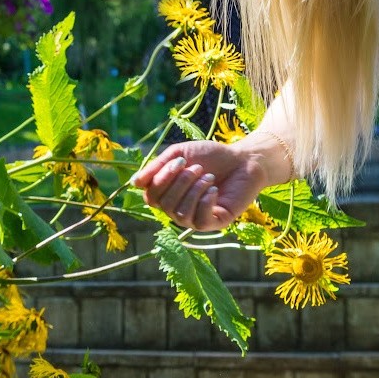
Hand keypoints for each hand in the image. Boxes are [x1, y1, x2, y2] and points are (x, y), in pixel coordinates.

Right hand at [130, 138, 269, 231]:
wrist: (243, 159)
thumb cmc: (211, 156)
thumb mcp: (179, 154)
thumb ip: (157, 167)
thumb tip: (134, 183)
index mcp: (169, 193)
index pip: (150, 196)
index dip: (161, 179)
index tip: (179, 160)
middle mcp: (179, 209)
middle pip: (163, 205)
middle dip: (179, 183)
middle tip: (197, 168)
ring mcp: (196, 218)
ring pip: (180, 214)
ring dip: (193, 191)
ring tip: (208, 177)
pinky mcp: (214, 223)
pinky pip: (199, 221)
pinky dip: (205, 201)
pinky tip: (214, 190)